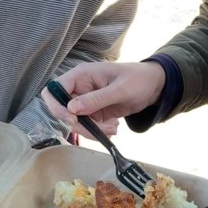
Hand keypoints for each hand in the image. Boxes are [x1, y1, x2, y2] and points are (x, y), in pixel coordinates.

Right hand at [41, 61, 165, 136]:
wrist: (153, 86)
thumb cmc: (138, 79)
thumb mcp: (120, 89)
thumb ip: (96, 99)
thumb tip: (72, 109)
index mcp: (81, 75)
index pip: (54, 90)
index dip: (57, 107)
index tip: (73, 119)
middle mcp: (79, 88)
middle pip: (63, 111)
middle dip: (80, 124)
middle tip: (101, 129)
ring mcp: (85, 101)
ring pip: (76, 122)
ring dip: (93, 130)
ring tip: (113, 128)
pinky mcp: (93, 112)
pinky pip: (88, 126)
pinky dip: (99, 131)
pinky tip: (114, 127)